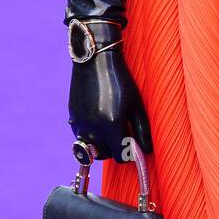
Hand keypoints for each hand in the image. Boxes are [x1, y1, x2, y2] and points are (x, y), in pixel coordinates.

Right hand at [68, 43, 152, 159]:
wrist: (95, 61)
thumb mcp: (136, 104)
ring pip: (92, 149)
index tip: (134, 145)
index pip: (120, 156)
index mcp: (112, 125)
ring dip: (102, 145)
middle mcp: (94, 129)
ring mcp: (80, 125)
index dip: (129, 153)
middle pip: (106, 155)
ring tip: (111, 129)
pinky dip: (91, 136)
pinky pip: (82, 138)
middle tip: (123, 133)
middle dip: (116, 149)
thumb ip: (142, 130)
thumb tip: (146, 151)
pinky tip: (99, 120)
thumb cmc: (120, 81)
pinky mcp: (73, 119)